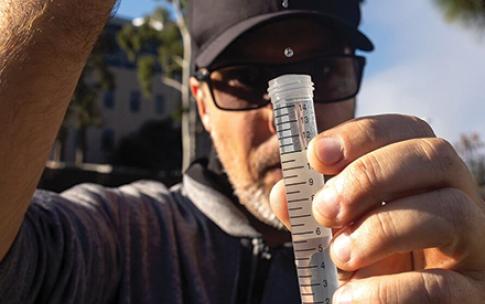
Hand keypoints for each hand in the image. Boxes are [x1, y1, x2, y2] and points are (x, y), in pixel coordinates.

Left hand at [270, 114, 484, 302]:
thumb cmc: (365, 259)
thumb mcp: (333, 229)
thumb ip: (308, 210)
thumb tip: (284, 193)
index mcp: (422, 174)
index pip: (407, 130)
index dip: (362, 134)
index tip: (317, 154)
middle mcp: (457, 197)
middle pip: (435, 156)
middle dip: (370, 175)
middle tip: (324, 209)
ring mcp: (473, 245)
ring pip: (451, 211)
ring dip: (382, 228)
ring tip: (340, 254)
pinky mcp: (473, 292)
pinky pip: (442, 286)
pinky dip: (387, 290)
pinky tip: (350, 298)